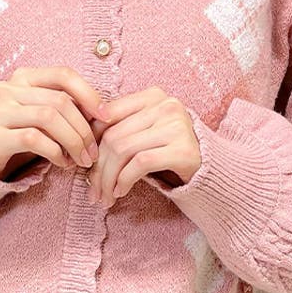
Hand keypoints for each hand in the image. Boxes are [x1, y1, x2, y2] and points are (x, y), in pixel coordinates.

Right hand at [0, 67, 103, 180]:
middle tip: (93, 152)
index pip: (63, 75)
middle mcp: (7, 89)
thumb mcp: (42, 116)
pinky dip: (55, 153)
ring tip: (81, 159)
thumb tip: (103, 113)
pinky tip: (62, 163)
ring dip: (73, 141)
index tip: (105, 116)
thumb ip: (64, 108)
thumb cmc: (19, 135)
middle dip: (83, 128)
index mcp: (23, 77)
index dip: (89, 94)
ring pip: (48, 118)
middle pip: (59, 101)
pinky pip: (34, 139)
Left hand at [85, 86, 201, 207]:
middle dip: (97, 168)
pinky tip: (120, 192)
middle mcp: (166, 105)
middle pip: (113, 136)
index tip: (84, 163)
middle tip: (91, 190)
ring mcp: (176, 126)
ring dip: (107, 179)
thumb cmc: (170, 152)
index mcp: (152, 96)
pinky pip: (140, 164)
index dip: (89, 141)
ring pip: (122, 150)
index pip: (107, 114)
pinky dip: (124, 181)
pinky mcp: (183, 150)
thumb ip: (119, 129)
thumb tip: (80, 143)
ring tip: (104, 196)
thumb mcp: (144, 134)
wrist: (211, 170)